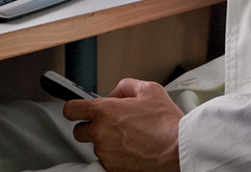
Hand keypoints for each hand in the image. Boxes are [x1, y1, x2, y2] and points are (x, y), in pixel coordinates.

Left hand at [62, 78, 182, 171]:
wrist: (179, 150)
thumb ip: (124, 87)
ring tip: (128, 139)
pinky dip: (116, 157)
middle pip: (79, 132)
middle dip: (90, 128)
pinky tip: (131, 151)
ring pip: (96, 147)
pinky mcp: (113, 169)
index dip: (74, 109)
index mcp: (104, 111)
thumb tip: (115, 94)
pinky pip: (107, 161)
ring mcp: (106, 153)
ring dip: (106, 143)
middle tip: (108, 126)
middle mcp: (100, 133)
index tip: (78, 111)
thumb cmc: (167, 122)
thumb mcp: (148, 89)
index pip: (71, 110)